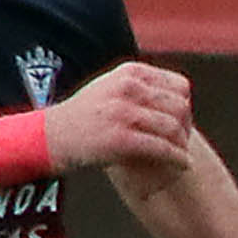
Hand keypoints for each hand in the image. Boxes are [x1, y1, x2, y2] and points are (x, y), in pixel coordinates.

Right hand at [44, 61, 195, 176]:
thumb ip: (141, 87)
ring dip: (183, 144)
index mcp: (130, 73)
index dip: (185, 106)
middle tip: (183, 141)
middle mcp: (128, 88)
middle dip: (186, 126)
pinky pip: (162, 148)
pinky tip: (182, 164)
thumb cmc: (85, 116)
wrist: (51, 137)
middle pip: (179, 107)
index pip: (179, 86)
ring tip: (182, 154)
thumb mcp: (111, 88)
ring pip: (174, 128)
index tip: (182, 122)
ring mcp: (123, 112)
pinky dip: (177, 158)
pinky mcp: (120, 138)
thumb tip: (180, 91)